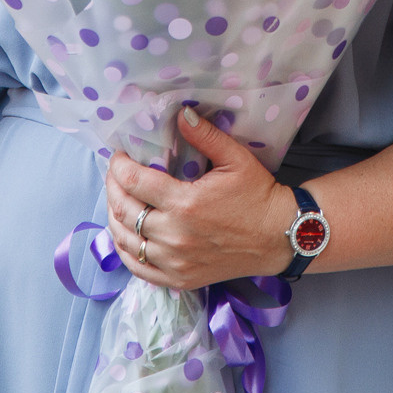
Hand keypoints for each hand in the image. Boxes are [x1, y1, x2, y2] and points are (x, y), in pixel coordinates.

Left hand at [103, 106, 299, 290]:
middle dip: (113, 188)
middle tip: (115, 175)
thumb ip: (205, 136)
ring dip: (114, 218)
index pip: (134, 182)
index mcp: (185, 204)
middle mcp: (175, 236)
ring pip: (126, 240)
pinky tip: (125, 235)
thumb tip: (180, 114)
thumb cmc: (258, 195)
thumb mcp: (236, 159)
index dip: (119, 166)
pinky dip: (125, 250)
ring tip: (117, 200)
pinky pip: (139, 268)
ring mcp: (175, 261)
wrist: (280, 236)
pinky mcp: (180, 278)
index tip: (119, 157)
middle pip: (124, 210)